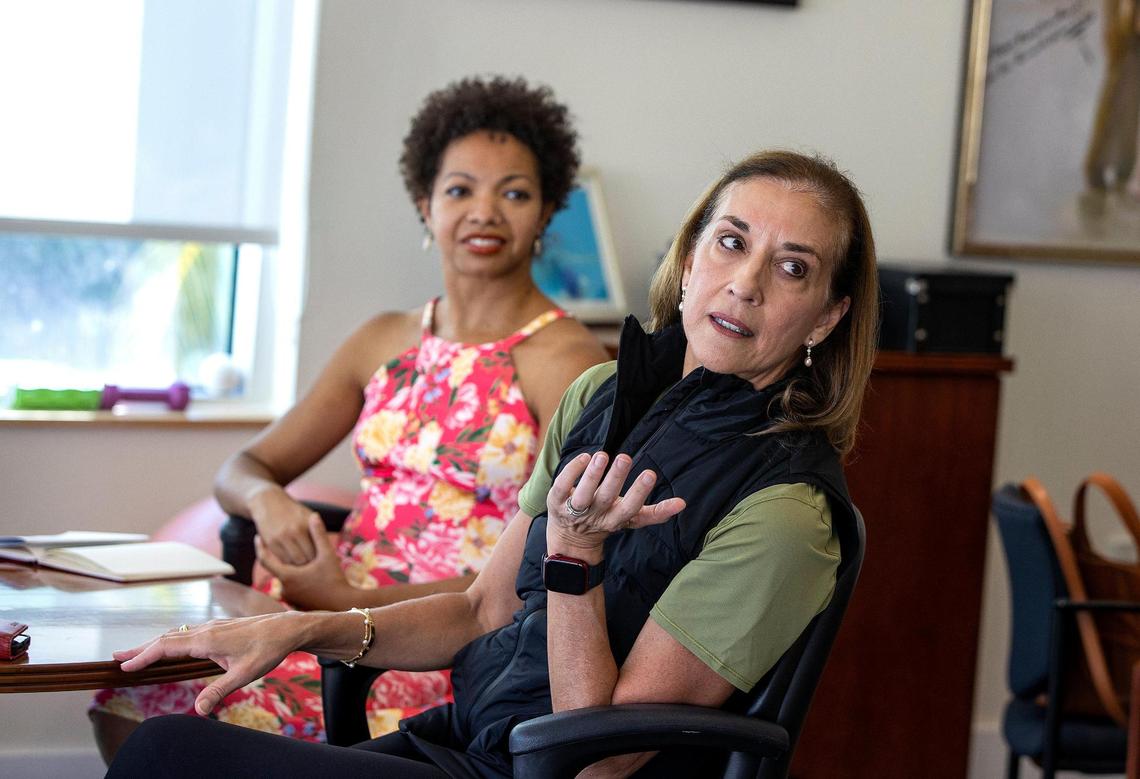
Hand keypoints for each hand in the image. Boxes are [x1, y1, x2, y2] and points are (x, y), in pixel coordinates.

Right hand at [114, 612, 302, 715]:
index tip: (123, 665)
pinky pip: (186, 633)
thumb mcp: (245, 674)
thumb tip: (198, 711)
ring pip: (175, 634)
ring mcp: (211, 626)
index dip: (143, 656)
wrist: (287, 627)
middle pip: (165, 638)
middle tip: (116, 658)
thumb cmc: (268, 649)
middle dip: (140, 648)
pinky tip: (169, 649)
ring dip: (154, 644)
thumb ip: (219, 691)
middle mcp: (205, 629)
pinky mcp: (218, 627)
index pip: (166, 647)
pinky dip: (170, 641)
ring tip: (136, 655)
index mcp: (207, 639)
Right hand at [250, 491, 321, 564]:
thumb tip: (329, 551)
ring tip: (305, 570)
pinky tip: (293, 564)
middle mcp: (293, 532)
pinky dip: (288, 564)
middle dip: (310, 566)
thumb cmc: (294, 511)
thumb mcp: (309, 517)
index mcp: (307, 525)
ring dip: (299, 568)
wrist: (269, 502)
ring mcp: (280, 538)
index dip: (320, 560)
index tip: (323, 564)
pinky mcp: (270, 542)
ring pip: (292, 562)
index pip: (316, 551)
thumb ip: (318, 532)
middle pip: (305, 559)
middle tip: (314, 570)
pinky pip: (281, 559)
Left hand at [256, 514, 354, 609]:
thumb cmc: (335, 580)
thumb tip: (314, 515)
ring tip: (302, 562)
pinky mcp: (297, 605)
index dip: (260, 547)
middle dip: (282, 558)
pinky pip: (293, 589)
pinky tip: (310, 577)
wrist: (344, 606)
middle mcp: (284, 589)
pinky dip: (297, 581)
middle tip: (287, 547)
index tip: (258, 537)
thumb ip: (318, 535)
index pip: (265, 560)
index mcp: (287, 576)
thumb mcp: (327, 555)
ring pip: (286, 579)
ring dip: (291, 570)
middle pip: (277, 569)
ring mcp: (290, 598)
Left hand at [546, 451, 685, 554]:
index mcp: (616, 520)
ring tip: (603, 455)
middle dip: (615, 479)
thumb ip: (655, 512)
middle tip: (625, 458)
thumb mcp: (630, 519)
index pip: (631, 510)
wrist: (570, 538)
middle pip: (606, 499)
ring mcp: (573, 511)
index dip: (640, 494)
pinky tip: (584, 456)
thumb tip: (683, 504)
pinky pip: (561, 487)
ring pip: (582, 495)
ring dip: (592, 476)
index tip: (651, 474)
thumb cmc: (606, 519)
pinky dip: (571, 472)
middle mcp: (595, 516)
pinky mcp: (556, 502)